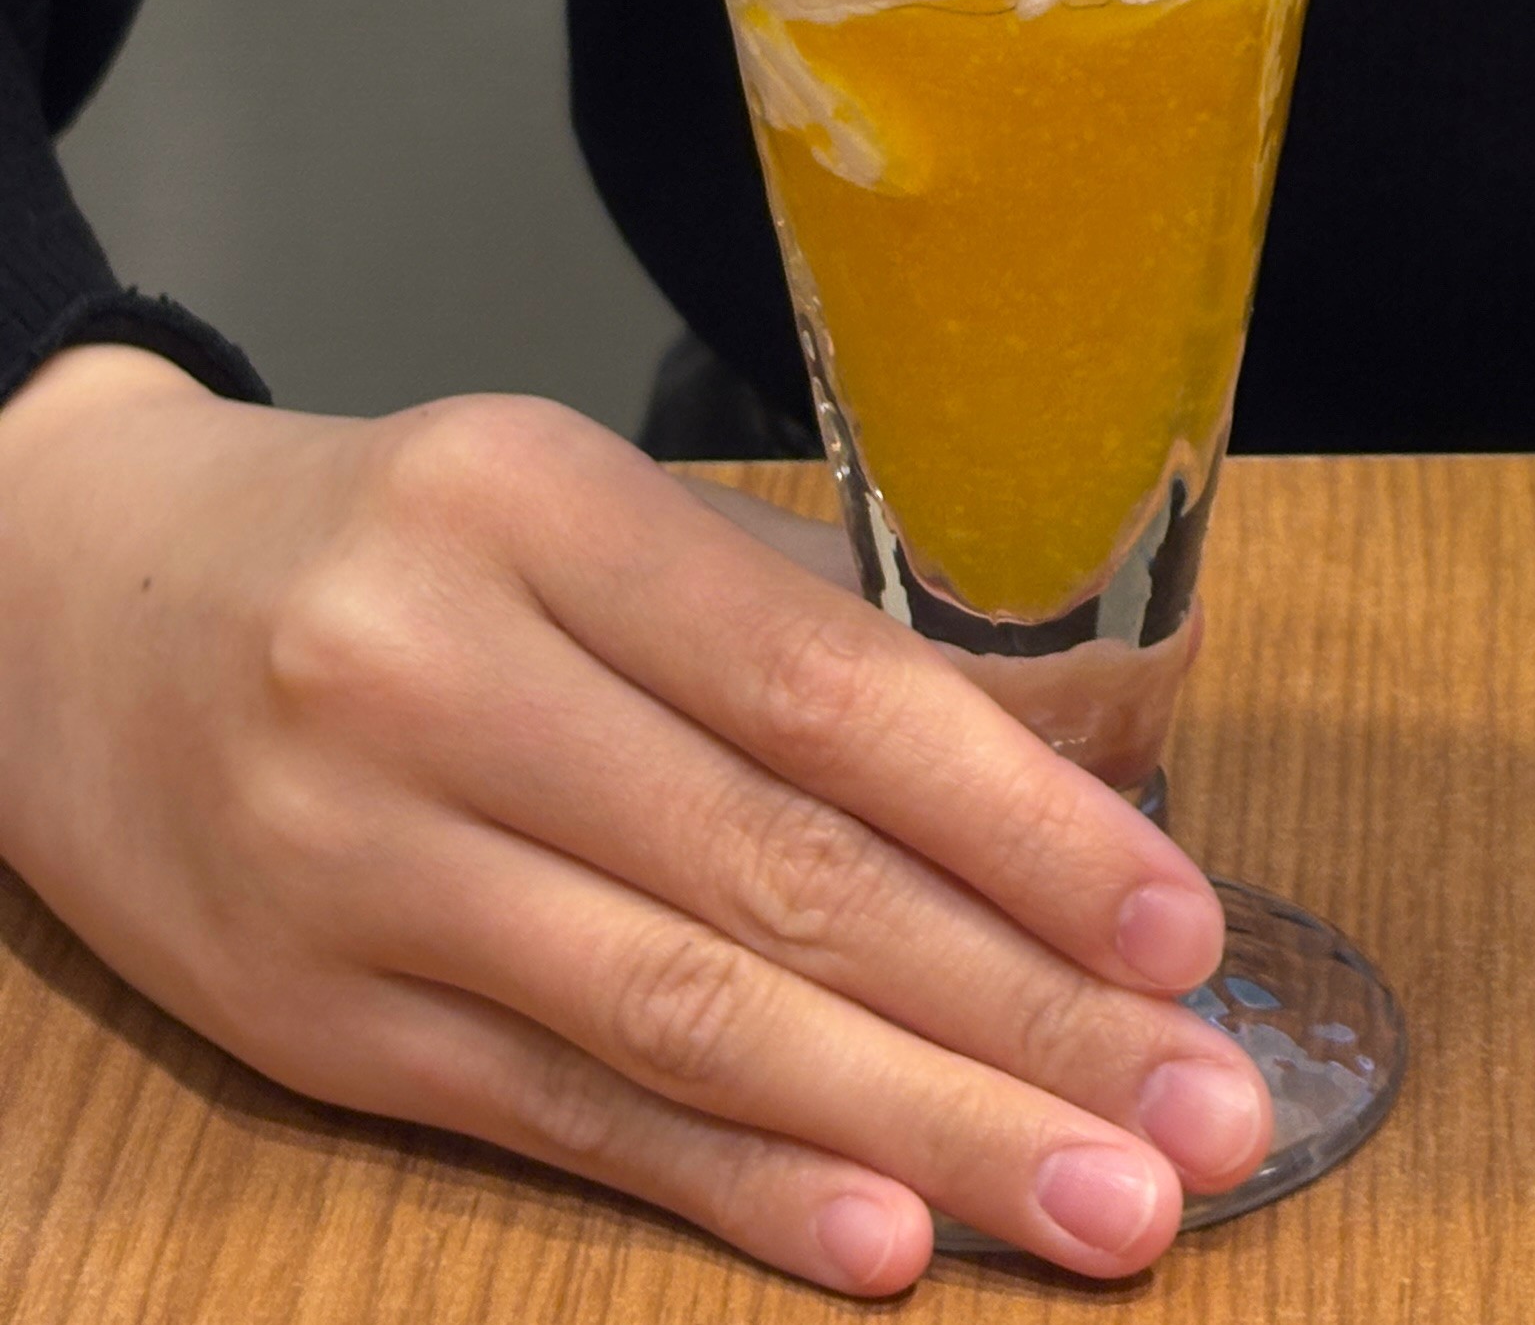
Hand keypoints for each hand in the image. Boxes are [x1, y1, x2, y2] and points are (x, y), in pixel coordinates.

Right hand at [0, 348, 1271, 1289]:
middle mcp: (438, 678)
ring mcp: (361, 863)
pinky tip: (882, 1240)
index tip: (1183, 928)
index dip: (1021, 821)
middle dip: (1022, 1015)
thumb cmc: (394, 545)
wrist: (65, 605)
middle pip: (780, 875)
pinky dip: (736, 1182)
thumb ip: (803, 628)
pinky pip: (562, 1113)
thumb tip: (1086, 754)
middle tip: (1206, 1116)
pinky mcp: (310, 1017)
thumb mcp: (583, 512)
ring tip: (1105, 1207)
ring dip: (923, 1132)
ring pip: (687, 1019)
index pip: (825, 690)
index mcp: (537, 507)